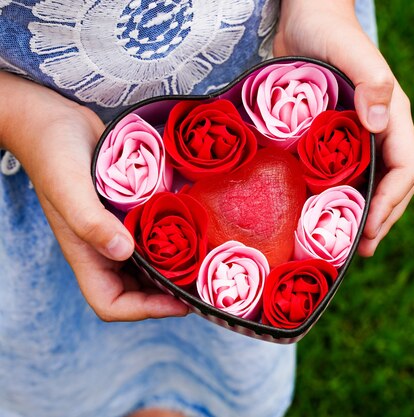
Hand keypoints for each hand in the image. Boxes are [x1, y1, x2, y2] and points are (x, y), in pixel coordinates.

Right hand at [0, 72, 188, 320]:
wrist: (54, 119)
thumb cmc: (53, 152)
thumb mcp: (69, 187)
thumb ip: (91, 222)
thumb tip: (124, 252)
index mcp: (85, 253)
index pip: (111, 304)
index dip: (144, 310)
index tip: (181, 302)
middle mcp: (103, 248)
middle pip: (136, 290)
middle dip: (168, 294)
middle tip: (206, 283)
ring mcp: (117, 230)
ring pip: (148, 265)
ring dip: (174, 269)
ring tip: (208, 262)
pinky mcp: (129, 211)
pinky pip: (153, 236)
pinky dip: (174, 241)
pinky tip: (196, 232)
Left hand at [274, 0, 413, 255]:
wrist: (306, 16)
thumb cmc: (327, 30)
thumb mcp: (350, 52)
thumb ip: (369, 81)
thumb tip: (378, 124)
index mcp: (393, 114)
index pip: (406, 167)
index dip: (392, 202)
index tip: (370, 228)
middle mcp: (381, 129)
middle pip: (395, 184)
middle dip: (383, 218)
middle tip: (362, 248)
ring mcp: (361, 135)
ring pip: (374, 183)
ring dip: (367, 214)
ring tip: (351, 243)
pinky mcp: (338, 136)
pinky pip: (349, 173)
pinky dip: (344, 197)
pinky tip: (326, 214)